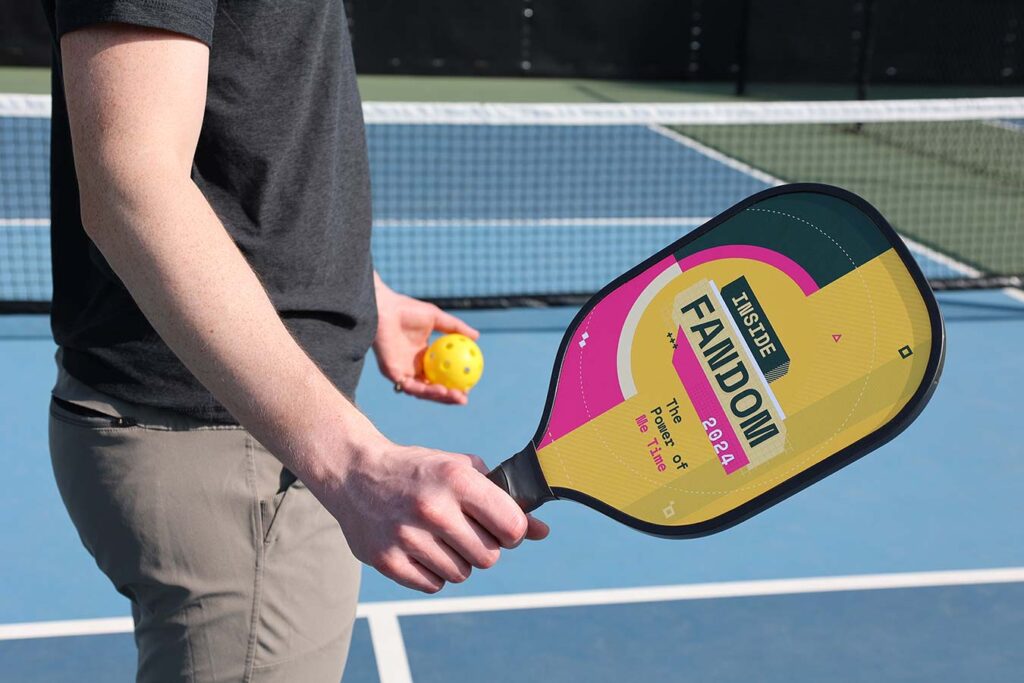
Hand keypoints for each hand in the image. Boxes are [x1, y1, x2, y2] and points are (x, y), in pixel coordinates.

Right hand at [327, 436, 549, 592]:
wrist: (356, 473)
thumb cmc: (420, 471)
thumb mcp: (462, 470)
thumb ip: (504, 500)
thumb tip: (541, 531)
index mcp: (456, 479)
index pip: (512, 527)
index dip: (513, 531)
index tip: (500, 526)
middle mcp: (432, 508)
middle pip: (489, 557)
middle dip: (484, 547)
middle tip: (464, 530)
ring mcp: (407, 537)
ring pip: (461, 574)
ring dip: (457, 560)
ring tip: (438, 536)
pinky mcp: (386, 560)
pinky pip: (433, 585)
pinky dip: (432, 572)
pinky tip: (420, 548)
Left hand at [374, 274, 479, 403]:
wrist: (384, 309)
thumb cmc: (407, 310)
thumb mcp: (438, 318)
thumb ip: (456, 328)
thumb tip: (477, 337)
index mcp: (422, 357)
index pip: (440, 376)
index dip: (454, 383)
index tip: (470, 385)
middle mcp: (412, 368)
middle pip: (432, 389)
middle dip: (449, 397)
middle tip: (465, 398)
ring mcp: (402, 372)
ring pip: (423, 392)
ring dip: (440, 397)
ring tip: (457, 397)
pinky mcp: (392, 374)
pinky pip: (411, 386)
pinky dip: (427, 390)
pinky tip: (442, 389)